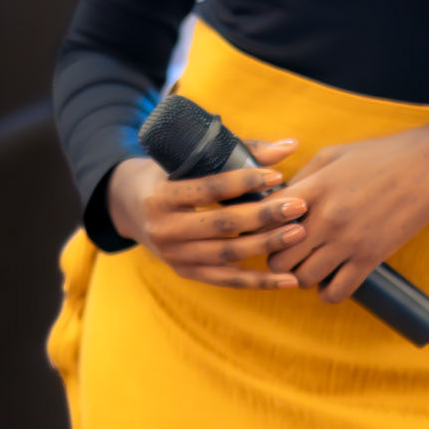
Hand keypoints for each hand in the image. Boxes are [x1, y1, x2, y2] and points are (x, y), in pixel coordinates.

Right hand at [106, 139, 306, 288]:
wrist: (129, 206)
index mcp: (161, 196)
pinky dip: (260, 282)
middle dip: (264, 216)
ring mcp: (174, 256)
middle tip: (298, 206)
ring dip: (267, 245)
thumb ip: (239, 151)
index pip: (209, 188)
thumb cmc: (167, 172)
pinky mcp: (186, 273)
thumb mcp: (188, 158)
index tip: (278, 174)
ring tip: (299, 233)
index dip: (245, 181)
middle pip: (223, 225)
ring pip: (228, 255)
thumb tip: (290, 146)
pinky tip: (289, 280)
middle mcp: (164, 229)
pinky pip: (228, 281)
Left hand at [265, 126, 428, 302]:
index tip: (270, 227)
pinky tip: (331, 279)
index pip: (266, 219)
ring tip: (311, 264)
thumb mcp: (333, 154)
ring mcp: (348, 241)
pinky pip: (336, 292)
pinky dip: (327, 292)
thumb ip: (303, 177)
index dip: (262, 226)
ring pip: (303, 279)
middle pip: (278, 258)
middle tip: (289, 250)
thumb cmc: (381, 155)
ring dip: (302, 276)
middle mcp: (326, 218)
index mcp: (314, 188)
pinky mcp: (370, 258)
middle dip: (278, 257)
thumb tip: (279, 200)